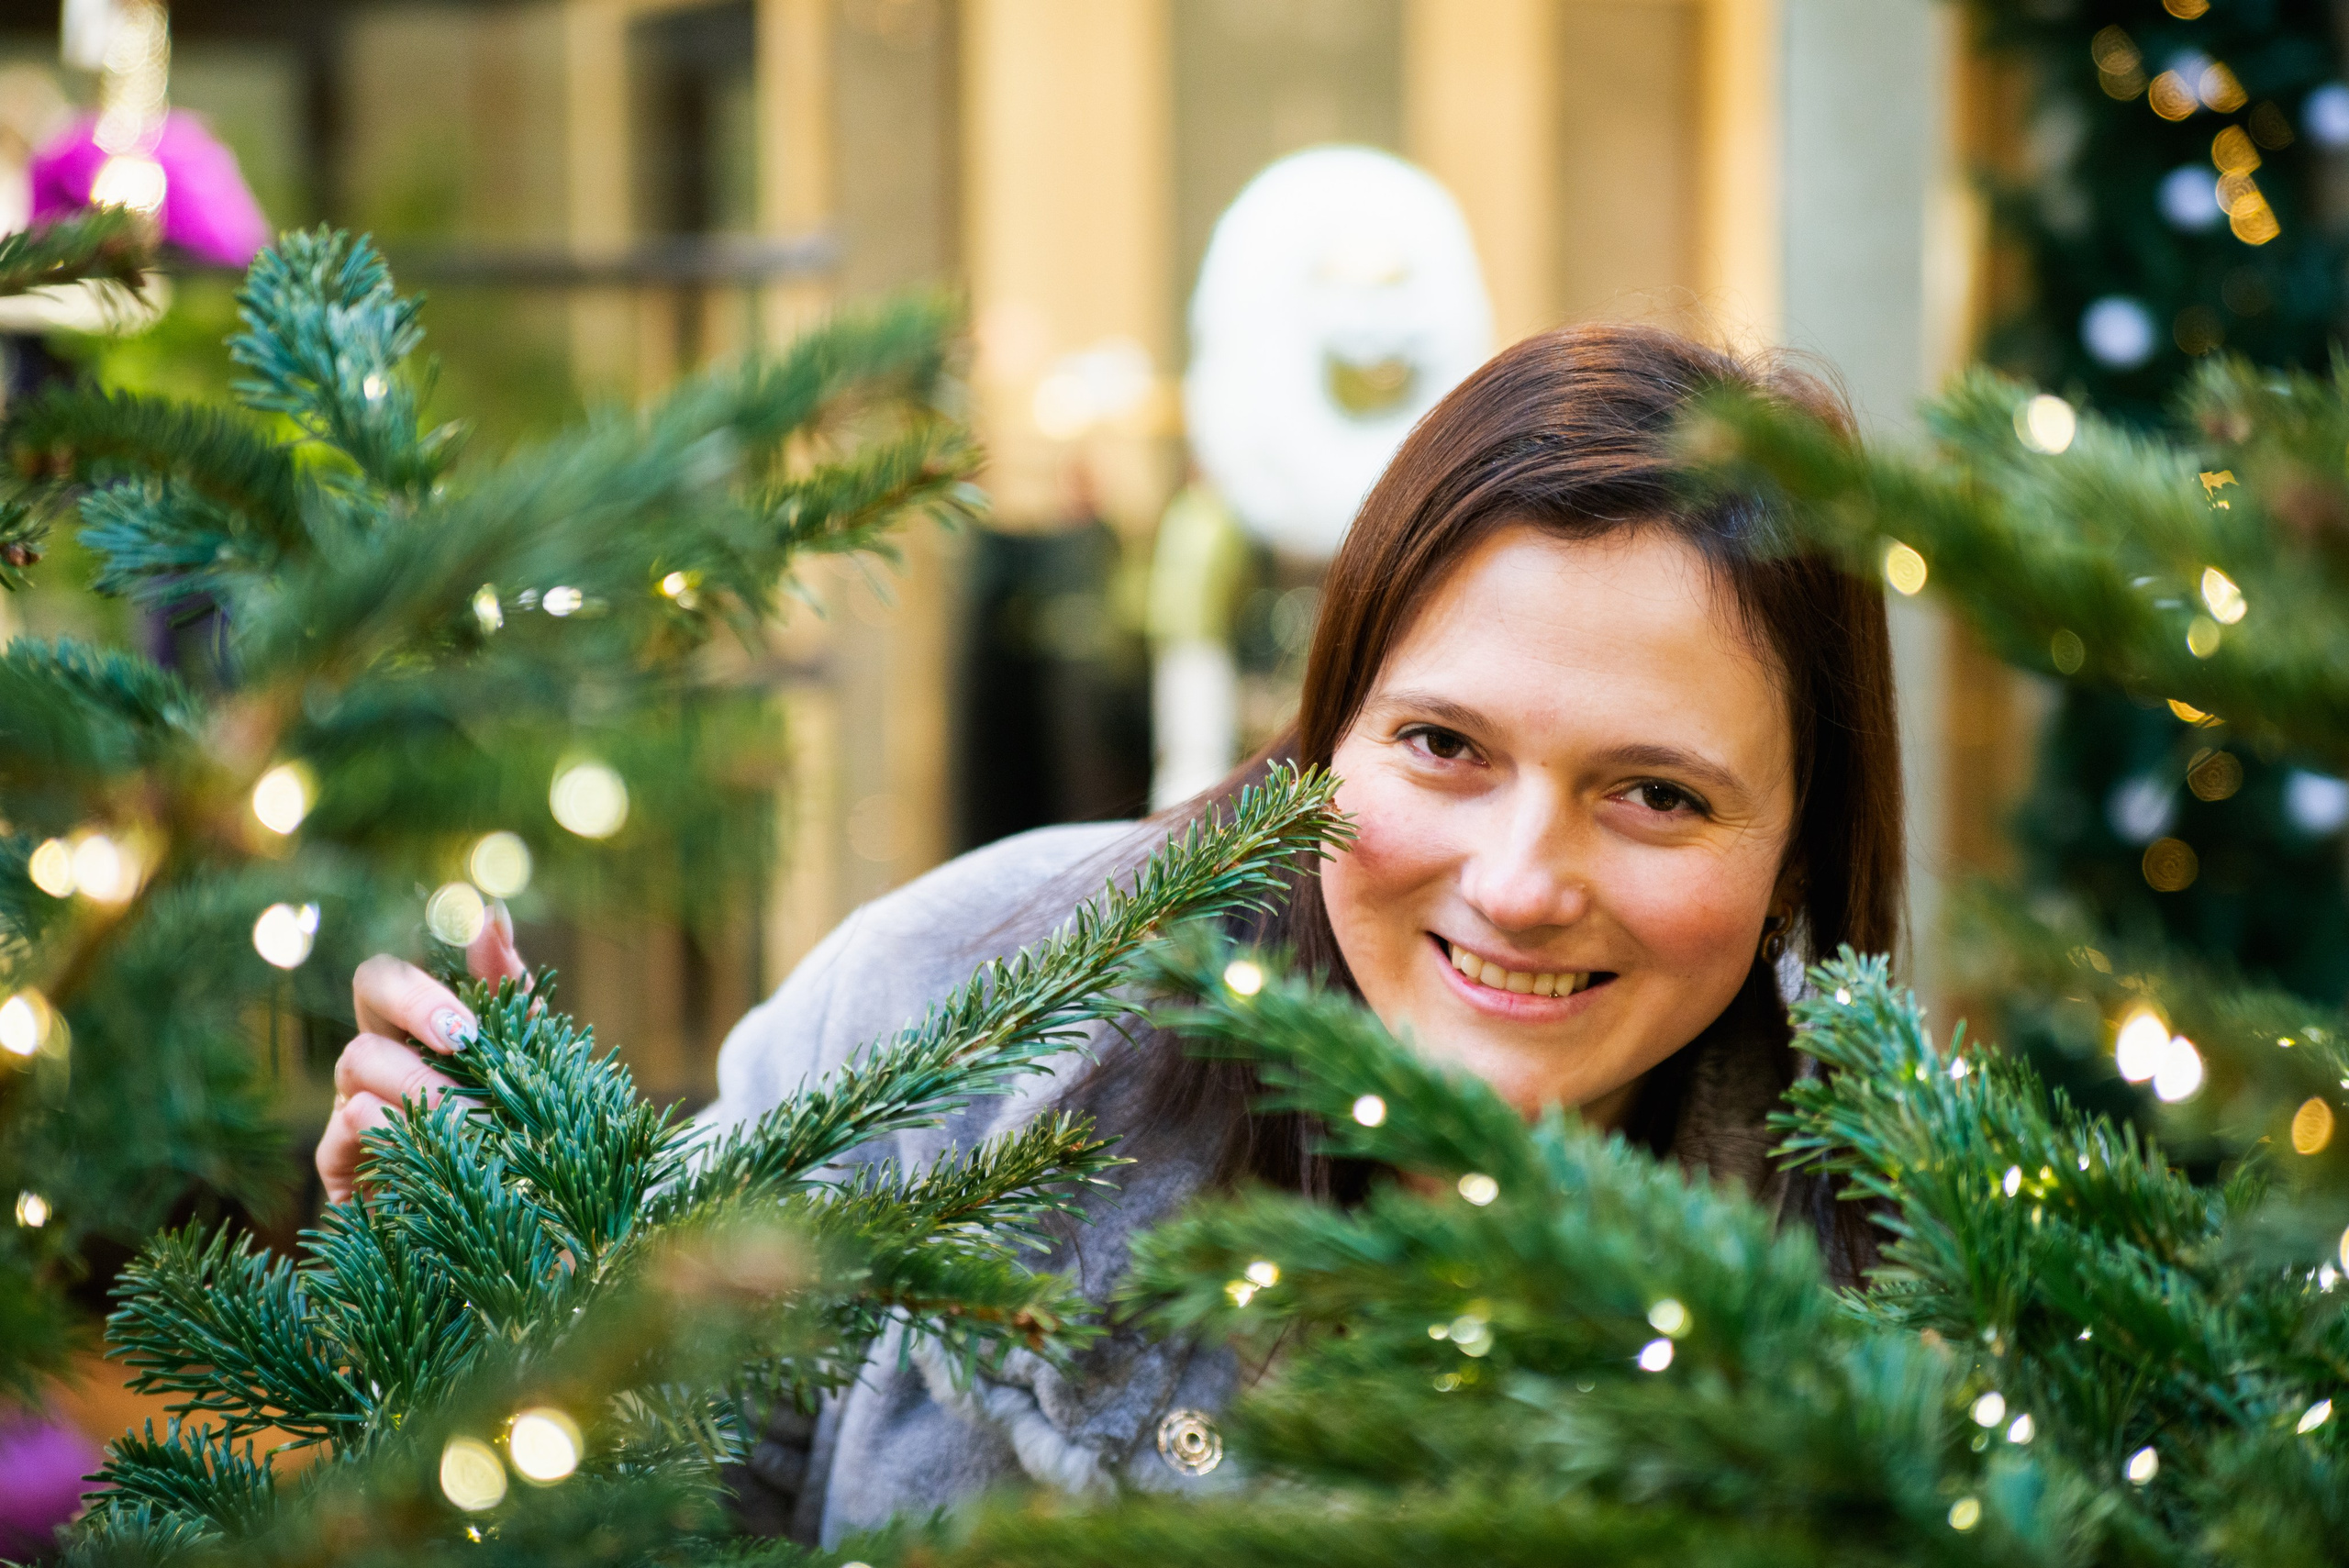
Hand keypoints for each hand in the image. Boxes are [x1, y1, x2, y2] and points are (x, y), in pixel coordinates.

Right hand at [315, 903, 528, 1204]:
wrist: (536, 1232)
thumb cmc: (527, 1132)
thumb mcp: (533, 1057)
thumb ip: (510, 989)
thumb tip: (491, 912)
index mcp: (416, 1030)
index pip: (389, 976)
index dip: (422, 983)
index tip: (469, 1018)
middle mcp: (378, 1060)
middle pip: (365, 996)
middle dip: (419, 1007)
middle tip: (467, 1042)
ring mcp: (351, 1114)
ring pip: (356, 1064)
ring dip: (421, 1082)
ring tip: (475, 1116)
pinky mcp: (344, 1175)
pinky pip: (339, 1143)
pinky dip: (386, 1143)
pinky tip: (429, 1157)